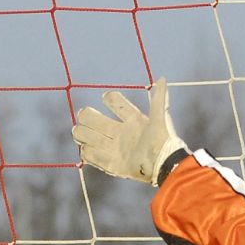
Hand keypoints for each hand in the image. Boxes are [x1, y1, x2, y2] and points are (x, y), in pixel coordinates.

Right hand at [72, 78, 187, 184]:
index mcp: (132, 120)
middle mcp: (121, 133)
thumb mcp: (160, 118)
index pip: (115, 102)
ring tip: (80, 134)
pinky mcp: (113, 164)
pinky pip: (93, 157)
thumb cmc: (163, 141)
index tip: (107, 98)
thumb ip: (159, 99)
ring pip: (89, 137)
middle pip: (94, 119)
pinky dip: (87, 152)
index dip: (109, 98)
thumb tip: (162, 78)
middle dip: (86, 116)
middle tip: (85, 117)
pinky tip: (86, 149)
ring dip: (82, 134)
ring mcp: (116, 148)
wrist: (164, 166)